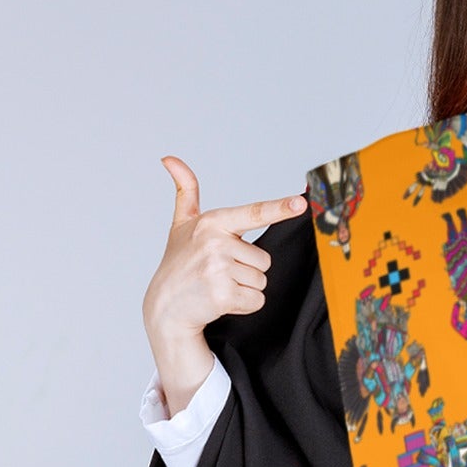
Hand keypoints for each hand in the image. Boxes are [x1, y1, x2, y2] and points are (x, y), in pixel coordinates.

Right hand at [142, 155, 307, 352]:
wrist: (165, 307)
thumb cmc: (179, 264)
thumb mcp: (181, 225)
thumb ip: (185, 192)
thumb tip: (169, 158)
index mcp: (212, 223)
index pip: (254, 214)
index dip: (280, 208)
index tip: (301, 203)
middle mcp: (215, 243)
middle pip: (264, 259)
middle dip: (247, 270)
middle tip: (220, 273)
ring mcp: (219, 269)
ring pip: (261, 280)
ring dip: (244, 288)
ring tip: (218, 285)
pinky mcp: (223, 294)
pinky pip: (257, 300)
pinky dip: (243, 305)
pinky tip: (221, 301)